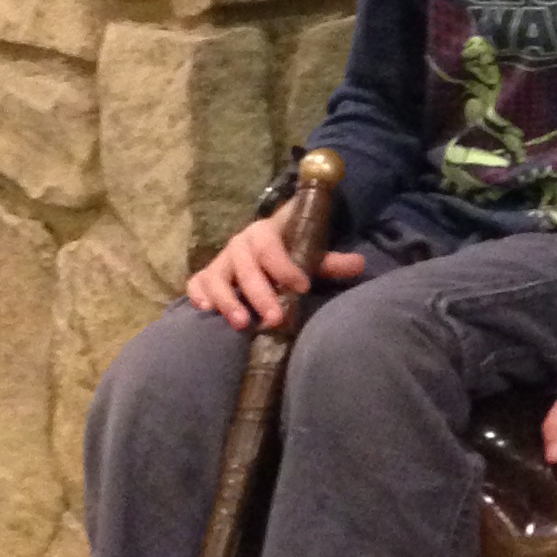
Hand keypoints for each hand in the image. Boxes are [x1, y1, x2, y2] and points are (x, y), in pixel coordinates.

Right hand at [186, 209, 364, 331]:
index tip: (302, 286)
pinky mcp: (205, 276)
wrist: (262, 244)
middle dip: (260, 294)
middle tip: (275, 319)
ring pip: (216, 278)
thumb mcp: (310, 254)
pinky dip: (198, 295)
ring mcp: (220, 261)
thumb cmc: (288, 253)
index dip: (285, 266)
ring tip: (242, 323)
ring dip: (227, 301)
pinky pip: (196, 283)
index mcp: (264, 233)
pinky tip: (207, 310)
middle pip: (246, 269)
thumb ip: (330, 262)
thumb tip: (360, 264)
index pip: (272, 248)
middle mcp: (238, 245)